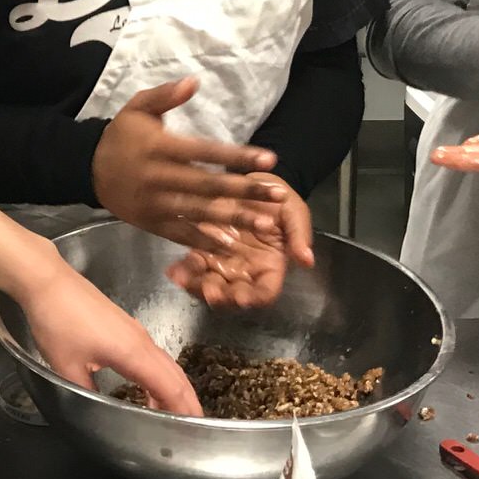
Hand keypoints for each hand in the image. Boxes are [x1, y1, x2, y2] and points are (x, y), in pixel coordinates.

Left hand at [20, 258, 202, 415]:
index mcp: (132, 352)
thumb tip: (98, 412)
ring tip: (172, 413)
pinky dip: (160, 375)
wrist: (48, 281)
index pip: (169, 386)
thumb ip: (86, 394)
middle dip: (187, 401)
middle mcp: (141, 341)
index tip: (195, 429)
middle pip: (175, 375)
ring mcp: (135, 331)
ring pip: (165, 363)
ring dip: (173, 388)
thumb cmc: (57, 321)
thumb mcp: (66, 367)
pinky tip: (148, 388)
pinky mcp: (125, 327)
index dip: (184, 409)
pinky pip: (153, 356)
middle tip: (194, 427)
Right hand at [92, 78, 288, 251]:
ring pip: (200, 213)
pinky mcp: (151, 224)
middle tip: (278, 195)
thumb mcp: (138, 107)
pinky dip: (206, 241)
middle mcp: (160, 178)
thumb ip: (166, 95)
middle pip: (209, 187)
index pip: (206, 152)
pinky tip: (232, 247)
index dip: (237, 157)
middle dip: (246, 191)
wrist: (87, 168)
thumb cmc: (121, 136)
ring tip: (266, 224)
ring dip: (235, 220)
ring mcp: (156, 205)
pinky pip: (182, 234)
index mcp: (161, 148)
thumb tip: (194, 81)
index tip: (269, 159)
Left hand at [166, 180, 316, 309]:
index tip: (243, 298)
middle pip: (231, 296)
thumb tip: (306, 260)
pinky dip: (182, 269)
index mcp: (270, 267)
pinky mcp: (202, 248)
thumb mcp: (295, 213)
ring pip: (207, 284)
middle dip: (219, 297)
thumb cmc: (277, 199)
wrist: (251, 179)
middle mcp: (244, 271)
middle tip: (210, 292)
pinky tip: (172, 269)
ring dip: (195, 286)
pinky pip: (191, 265)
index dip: (254, 298)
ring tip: (185, 279)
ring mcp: (222, 262)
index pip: (265, 292)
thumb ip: (299, 236)